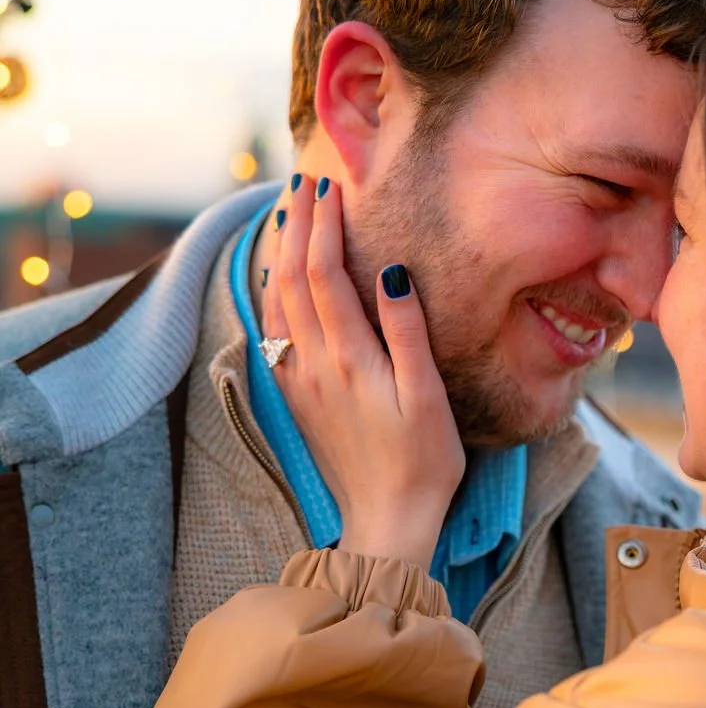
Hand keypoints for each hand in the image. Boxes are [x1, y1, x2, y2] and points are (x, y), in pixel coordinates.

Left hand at [261, 175, 465, 568]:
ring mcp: (301, 383)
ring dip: (282, 254)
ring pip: (277, 303)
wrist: (387, 522)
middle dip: (297, 227)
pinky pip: (276, 332)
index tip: (331, 188)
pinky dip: (275, 294)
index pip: (324, 274)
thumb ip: (408, 333)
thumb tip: (393, 272)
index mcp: (349, 360)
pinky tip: (280, 281)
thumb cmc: (423, 462)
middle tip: (306, 185)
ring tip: (290, 216)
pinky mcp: (299, 399)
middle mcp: (315, 366)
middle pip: (293, 279)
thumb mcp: (428, 397)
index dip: (324, 227)